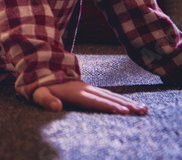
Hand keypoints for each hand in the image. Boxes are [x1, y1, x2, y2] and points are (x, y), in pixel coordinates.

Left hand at [32, 80, 147, 114]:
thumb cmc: (39, 87)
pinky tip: (131, 104)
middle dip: (126, 105)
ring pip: (111, 95)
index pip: (94, 101)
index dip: (108, 106)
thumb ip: (46, 100)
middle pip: (108, 98)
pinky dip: (121, 99)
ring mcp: (89, 88)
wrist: (41, 70)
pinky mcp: (90, 89)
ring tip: (144, 109)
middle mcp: (85, 89)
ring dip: (128, 102)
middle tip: (142, 111)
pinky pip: (108, 94)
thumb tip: (56, 106)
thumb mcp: (38, 94)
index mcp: (74, 92)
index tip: (123, 112)